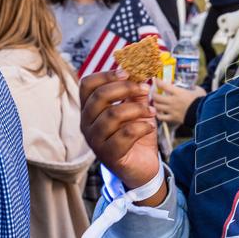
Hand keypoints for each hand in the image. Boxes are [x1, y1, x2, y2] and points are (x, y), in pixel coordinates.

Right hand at [80, 68, 159, 190]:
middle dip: (126, 88)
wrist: (142, 167)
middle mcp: (86, 124)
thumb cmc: (136, 135)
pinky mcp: (108, 155)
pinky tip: (150, 126)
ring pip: (113, 115)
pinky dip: (142, 126)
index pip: (87, 84)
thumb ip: (135, 92)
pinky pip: (125, 134)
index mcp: (89, 109)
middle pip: (100, 96)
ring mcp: (95, 141)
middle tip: (146, 88)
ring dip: (138, 109)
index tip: (127, 72)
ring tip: (151, 111)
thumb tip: (139, 71)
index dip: (106, 74)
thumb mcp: (136, 109)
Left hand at [154, 79, 206, 124]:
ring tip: (156, 102)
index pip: (163, 85)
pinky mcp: (173, 118)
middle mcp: (172, 101)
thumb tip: (191, 86)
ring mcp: (172, 110)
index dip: (157, 82)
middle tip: (154, 93)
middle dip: (154, 94)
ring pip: (157, 106)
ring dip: (155, 103)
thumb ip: (193, 87)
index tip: (156, 80)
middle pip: (157, 97)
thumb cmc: (202, 101)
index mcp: (178, 92)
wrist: (204, 114)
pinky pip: (161, 117)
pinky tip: (160, 112)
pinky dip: (158, 114)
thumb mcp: (198, 90)